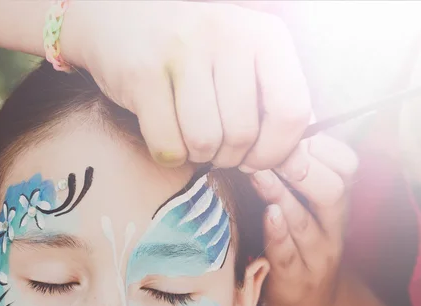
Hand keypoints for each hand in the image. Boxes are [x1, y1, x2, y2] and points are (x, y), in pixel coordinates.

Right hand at [63, 1, 309, 169]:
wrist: (124, 19)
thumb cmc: (194, 54)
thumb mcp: (244, 72)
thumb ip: (275, 117)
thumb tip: (300, 169)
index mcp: (265, 36)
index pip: (291, 112)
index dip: (274, 152)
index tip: (255, 158)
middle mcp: (228, 36)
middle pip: (242, 135)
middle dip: (227, 157)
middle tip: (215, 147)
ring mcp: (183, 52)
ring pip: (204, 142)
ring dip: (197, 156)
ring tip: (191, 140)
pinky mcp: (143, 74)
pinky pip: (167, 144)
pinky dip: (168, 155)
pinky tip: (167, 137)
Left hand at [251, 135, 358, 305]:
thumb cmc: (302, 252)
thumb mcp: (310, 214)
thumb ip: (296, 182)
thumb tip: (268, 137)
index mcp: (336, 206)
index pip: (346, 167)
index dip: (322, 145)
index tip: (290, 130)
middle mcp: (332, 229)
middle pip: (332, 189)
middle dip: (303, 165)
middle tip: (272, 148)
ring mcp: (314, 257)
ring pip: (306, 220)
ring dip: (281, 193)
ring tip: (259, 172)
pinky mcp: (293, 281)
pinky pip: (287, 254)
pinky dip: (278, 234)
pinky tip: (268, 215)